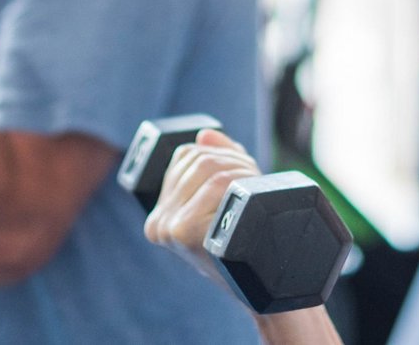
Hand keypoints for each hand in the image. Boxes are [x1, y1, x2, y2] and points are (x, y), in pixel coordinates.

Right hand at [143, 129, 260, 281]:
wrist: (261, 283)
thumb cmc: (243, 240)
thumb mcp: (223, 198)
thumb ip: (214, 160)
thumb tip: (205, 135)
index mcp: (159, 213)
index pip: (185, 155)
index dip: (218, 151)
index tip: (242, 167)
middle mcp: (158, 222)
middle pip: (200, 160)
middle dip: (235, 160)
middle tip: (256, 177)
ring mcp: (170, 229)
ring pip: (211, 170)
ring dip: (242, 170)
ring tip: (257, 185)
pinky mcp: (187, 233)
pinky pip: (217, 186)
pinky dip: (241, 182)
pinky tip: (250, 198)